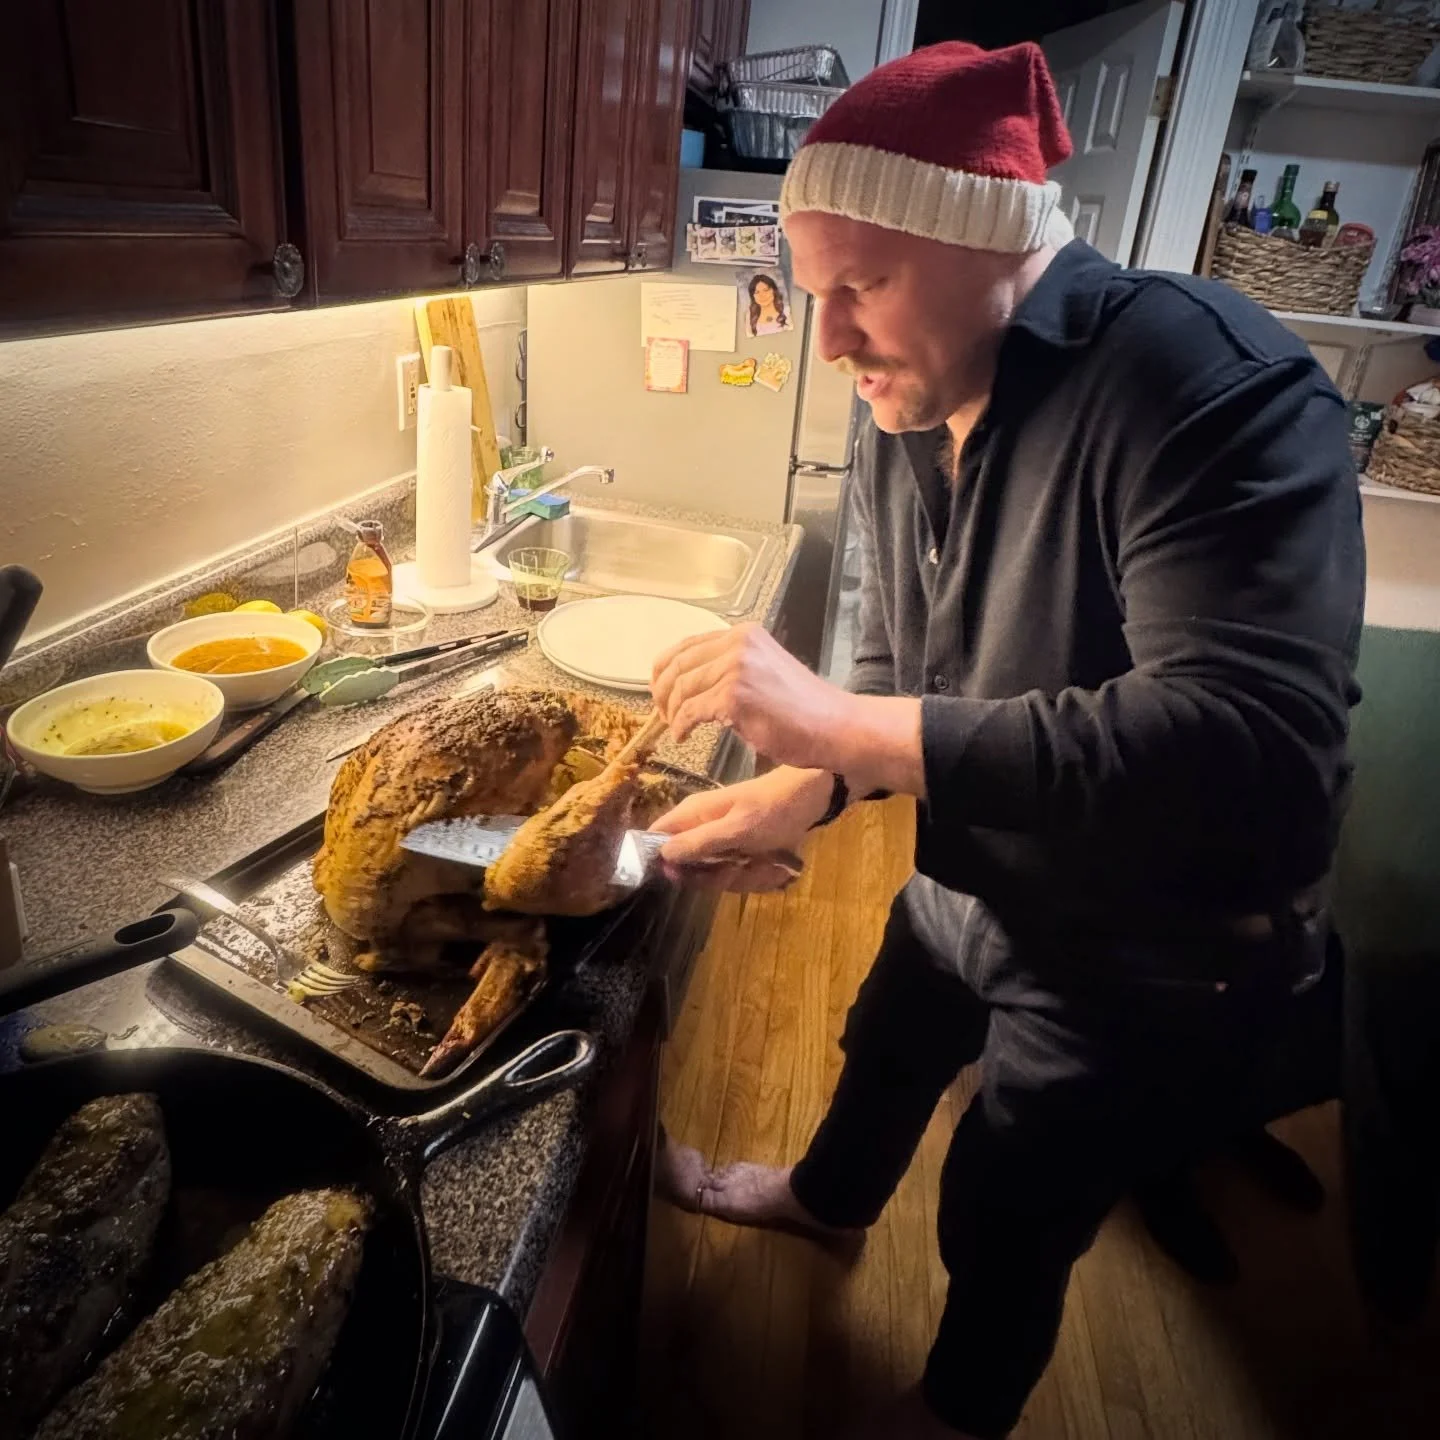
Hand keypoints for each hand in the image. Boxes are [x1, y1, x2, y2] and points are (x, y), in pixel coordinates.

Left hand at [651, 622, 854, 768]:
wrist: (834, 726)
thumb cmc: (803, 710)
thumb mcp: (764, 672)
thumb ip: (732, 668)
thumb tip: (693, 682)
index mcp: (744, 635)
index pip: (687, 645)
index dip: (665, 670)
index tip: (660, 690)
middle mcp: (738, 644)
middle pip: (677, 664)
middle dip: (662, 691)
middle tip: (663, 713)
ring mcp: (736, 668)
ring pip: (681, 688)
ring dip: (672, 712)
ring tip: (676, 727)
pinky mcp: (734, 696)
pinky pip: (691, 711)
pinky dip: (681, 726)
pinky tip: (683, 736)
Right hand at [651, 767, 831, 891]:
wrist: (813, 797)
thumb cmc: (774, 807)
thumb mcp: (737, 828)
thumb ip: (699, 842)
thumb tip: (662, 855)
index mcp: (693, 815)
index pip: (656, 838)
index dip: (661, 862)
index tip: (681, 876)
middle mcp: (703, 829)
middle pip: (690, 869)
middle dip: (719, 877)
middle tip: (741, 866)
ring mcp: (724, 842)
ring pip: (720, 877)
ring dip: (746, 878)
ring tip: (767, 862)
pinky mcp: (743, 853)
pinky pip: (742, 876)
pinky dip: (761, 876)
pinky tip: (777, 865)